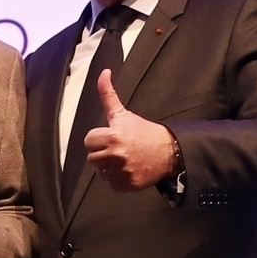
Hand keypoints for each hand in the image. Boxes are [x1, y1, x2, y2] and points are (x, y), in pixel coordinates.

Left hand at [81, 71, 179, 190]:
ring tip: (122, 158)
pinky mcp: (128, 184)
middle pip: (92, 158)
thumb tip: (103, 72)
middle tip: (116, 148)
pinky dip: (117, 179)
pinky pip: (111, 184)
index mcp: (113, 137)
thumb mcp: (123, 113)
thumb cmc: (143, 131)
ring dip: (108, 167)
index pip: (88, 141)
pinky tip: (127, 169)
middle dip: (102, 153)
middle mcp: (116, 155)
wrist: (168, 151)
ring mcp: (122, 172)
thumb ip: (108, 94)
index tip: (109, 137)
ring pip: (101, 172)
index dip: (97, 138)